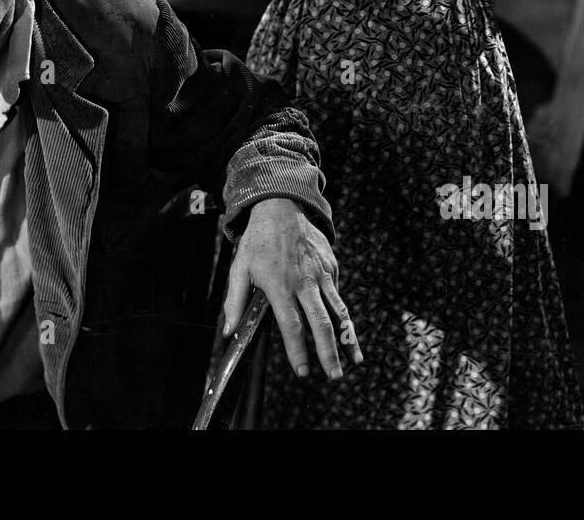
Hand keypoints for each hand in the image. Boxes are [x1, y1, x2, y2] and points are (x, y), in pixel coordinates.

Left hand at [223, 197, 362, 378]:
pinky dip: (342, 313)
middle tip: (333, 376)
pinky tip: (344, 330)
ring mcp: (321, 274)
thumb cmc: (258, 241)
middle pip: (320, 323)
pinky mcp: (332, 266)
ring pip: (338, 311)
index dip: (297, 350)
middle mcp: (304, 282)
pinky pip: (338, 294)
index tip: (302, 371)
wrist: (281, 207)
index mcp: (279, 285)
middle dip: (329, 353)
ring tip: (354, 360)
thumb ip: (234, 302)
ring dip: (347, 338)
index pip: (291, 325)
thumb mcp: (238, 268)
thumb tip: (229, 331)